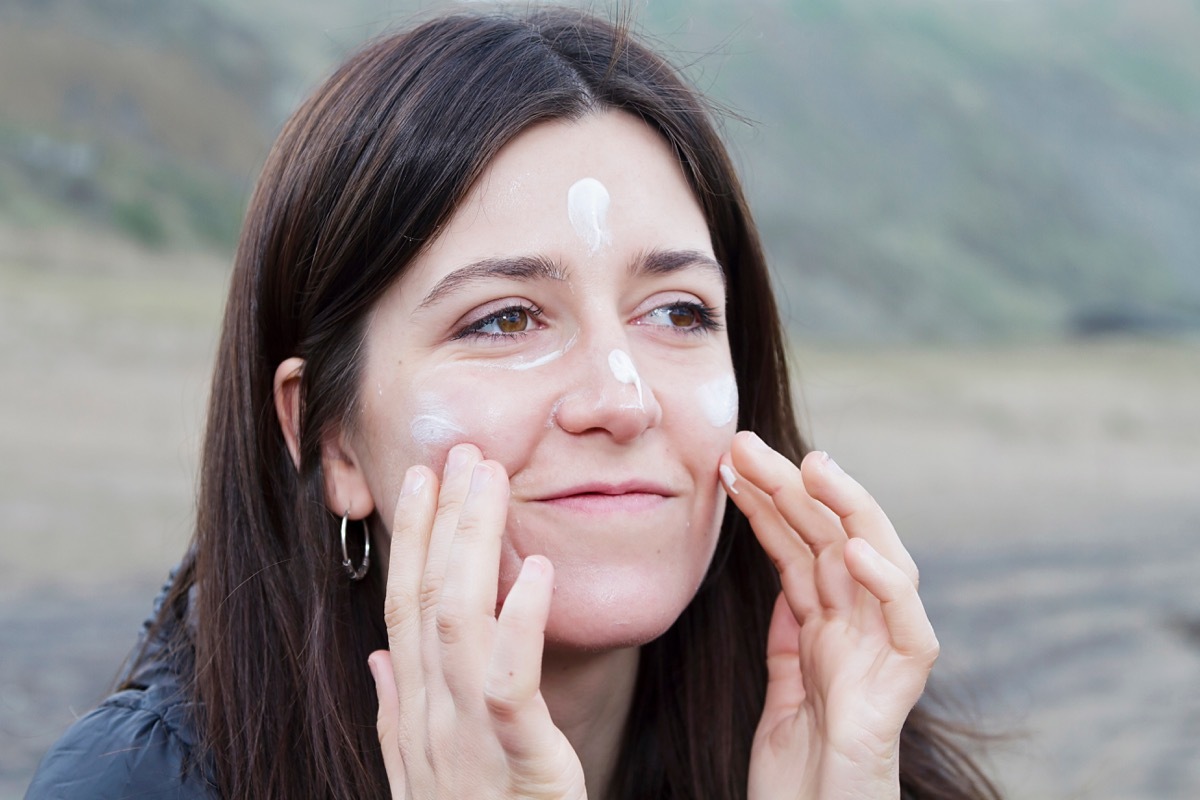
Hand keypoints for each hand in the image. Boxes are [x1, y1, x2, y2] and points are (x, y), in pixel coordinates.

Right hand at [368, 443, 586, 798]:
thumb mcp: (426, 776)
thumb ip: (399, 714)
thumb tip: (380, 657)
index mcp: (415, 714)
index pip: (402, 608)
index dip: (409, 539)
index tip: (420, 478)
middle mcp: (430, 718)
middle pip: (424, 599)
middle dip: (439, 520)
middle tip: (458, 452)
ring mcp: (466, 740)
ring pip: (457, 623)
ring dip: (470, 545)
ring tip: (488, 481)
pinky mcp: (518, 763)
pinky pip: (510, 685)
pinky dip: (520, 625)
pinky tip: (536, 572)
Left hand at [723, 432, 938, 799]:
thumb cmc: (802, 780)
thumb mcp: (784, 696)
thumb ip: (791, 640)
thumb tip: (788, 581)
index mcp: (829, 634)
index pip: (800, 552)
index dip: (768, 506)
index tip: (730, 465)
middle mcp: (859, 637)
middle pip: (831, 544)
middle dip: (792, 488)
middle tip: (744, 443)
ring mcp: (881, 662)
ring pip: (876, 568)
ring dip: (847, 513)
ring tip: (812, 465)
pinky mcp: (898, 698)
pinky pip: (908, 634)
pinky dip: (889, 588)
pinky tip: (859, 549)